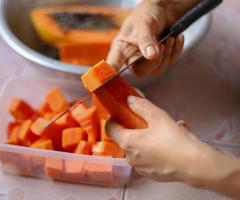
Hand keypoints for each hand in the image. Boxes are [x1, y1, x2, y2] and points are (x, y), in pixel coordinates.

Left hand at [105, 96, 239, 198]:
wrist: (196, 165)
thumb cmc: (174, 140)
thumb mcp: (158, 117)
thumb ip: (141, 106)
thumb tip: (129, 100)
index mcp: (127, 142)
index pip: (109, 129)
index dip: (113, 118)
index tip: (121, 112)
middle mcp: (130, 157)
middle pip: (125, 137)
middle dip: (135, 126)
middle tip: (150, 119)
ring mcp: (140, 167)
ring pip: (139, 147)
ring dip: (148, 136)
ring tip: (169, 129)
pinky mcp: (151, 174)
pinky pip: (149, 157)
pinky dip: (155, 148)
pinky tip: (172, 142)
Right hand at [107, 0, 191, 75]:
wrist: (164, 9)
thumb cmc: (147, 13)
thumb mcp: (144, 24)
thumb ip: (146, 39)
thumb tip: (151, 56)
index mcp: (121, 49)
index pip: (113, 66)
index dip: (110, 75)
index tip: (109, 81)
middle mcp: (131, 57)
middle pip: (141, 72)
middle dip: (155, 61)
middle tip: (163, 45)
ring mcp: (146, 60)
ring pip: (157, 70)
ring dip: (167, 55)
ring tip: (170, 39)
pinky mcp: (159, 59)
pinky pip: (169, 63)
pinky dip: (175, 51)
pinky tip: (176, 38)